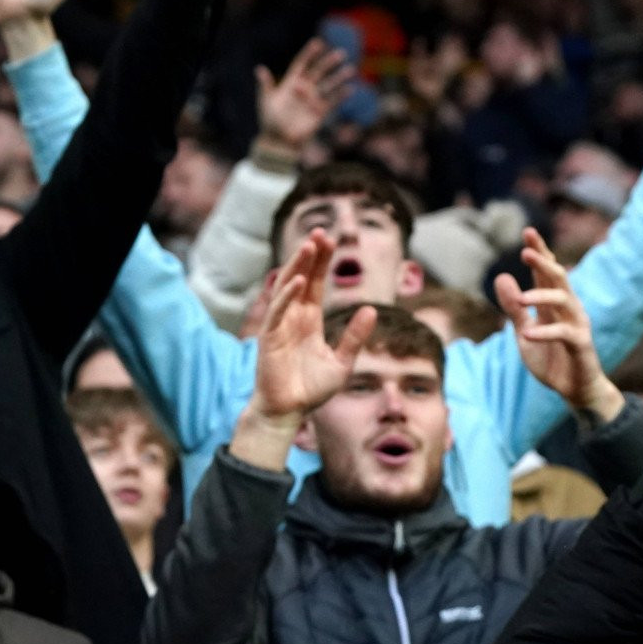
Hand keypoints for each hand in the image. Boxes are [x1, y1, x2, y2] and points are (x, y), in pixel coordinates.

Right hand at [250, 230, 376, 424]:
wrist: (289, 412)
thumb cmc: (311, 390)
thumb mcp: (342, 363)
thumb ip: (355, 337)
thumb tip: (372, 310)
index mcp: (309, 321)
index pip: (315, 284)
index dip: (322, 262)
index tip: (331, 240)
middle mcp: (293, 318)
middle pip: (301, 278)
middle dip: (310, 255)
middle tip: (320, 231)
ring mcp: (280, 326)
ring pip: (287, 288)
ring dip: (297, 266)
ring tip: (310, 245)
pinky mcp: (270, 338)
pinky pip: (277, 311)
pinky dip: (287, 295)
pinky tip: (299, 280)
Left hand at [256, 39, 352, 158]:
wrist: (279, 142)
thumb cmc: (270, 121)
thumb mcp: (266, 102)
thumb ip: (265, 85)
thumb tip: (259, 69)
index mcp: (290, 83)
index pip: (302, 64)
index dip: (309, 54)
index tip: (318, 43)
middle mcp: (304, 89)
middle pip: (319, 72)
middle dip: (329, 63)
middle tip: (341, 54)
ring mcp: (313, 100)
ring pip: (329, 85)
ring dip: (339, 78)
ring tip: (350, 70)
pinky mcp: (319, 113)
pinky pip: (332, 102)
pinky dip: (341, 96)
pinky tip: (350, 89)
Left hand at [493, 229, 617, 416]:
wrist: (575, 390)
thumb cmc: (552, 359)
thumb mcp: (524, 332)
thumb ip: (514, 308)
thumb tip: (501, 277)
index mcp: (553, 303)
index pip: (546, 271)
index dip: (539, 251)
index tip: (528, 231)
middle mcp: (568, 308)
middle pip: (559, 277)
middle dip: (544, 262)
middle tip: (526, 251)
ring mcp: (577, 324)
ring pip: (565, 299)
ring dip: (542, 296)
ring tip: (522, 299)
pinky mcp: (581, 344)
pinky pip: (564, 332)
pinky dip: (545, 332)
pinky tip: (527, 335)